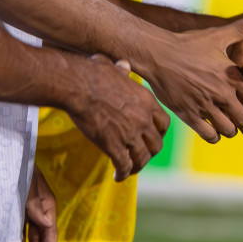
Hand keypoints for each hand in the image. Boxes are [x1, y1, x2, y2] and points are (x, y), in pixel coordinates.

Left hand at [17, 169, 58, 241]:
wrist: (11, 157)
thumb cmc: (22, 171)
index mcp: (47, 206)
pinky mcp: (19, 211)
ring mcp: (30, 212)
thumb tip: (47, 225)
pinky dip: (18, 241)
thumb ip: (35, 207)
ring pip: (31, 237)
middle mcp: (40, 212)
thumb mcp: (29, 188)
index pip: (50, 234)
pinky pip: (21, 230)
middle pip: (40, 239)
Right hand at [69, 55, 168, 179]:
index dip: (159, 132)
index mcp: (146, 101)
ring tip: (128, 169)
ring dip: (137, 166)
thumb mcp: (113, 69)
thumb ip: (122, 70)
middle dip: (149, 151)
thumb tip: (124, 65)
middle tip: (140, 155)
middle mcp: (143, 119)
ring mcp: (130, 134)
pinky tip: (117, 176)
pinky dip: (122, 173)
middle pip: (156, 144)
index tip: (151, 137)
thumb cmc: (92, 74)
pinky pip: (124, 165)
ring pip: (143, 158)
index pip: (164, 123)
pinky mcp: (114, 145)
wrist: (78, 86)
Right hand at [136, 12, 242, 141]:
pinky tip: (214, 132)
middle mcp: (220, 94)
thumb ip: (241, 29)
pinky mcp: (188, 115)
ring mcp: (204, 106)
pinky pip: (208, 134)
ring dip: (232, 131)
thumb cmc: (188, 44)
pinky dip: (214, 136)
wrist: (158, 55)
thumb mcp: (217, 35)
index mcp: (230, 77)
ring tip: (232, 129)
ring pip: (227, 130)